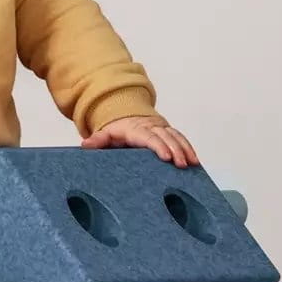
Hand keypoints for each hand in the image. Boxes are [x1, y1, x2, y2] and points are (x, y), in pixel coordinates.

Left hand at [81, 114, 197, 166]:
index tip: (166, 157)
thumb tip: (86, 145)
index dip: (158, 146)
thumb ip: (97, 141)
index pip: (148, 137)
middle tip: (182, 164)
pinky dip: (188, 147)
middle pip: (165, 137)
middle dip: (176, 150)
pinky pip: (180, 138)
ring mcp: (161, 128)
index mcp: (135, 129)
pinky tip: (195, 160)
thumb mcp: (105, 135)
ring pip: (176, 136)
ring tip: (192, 163)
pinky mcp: (168, 132)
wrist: (126, 117)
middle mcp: (151, 127)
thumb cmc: (116, 131)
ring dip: (185, 149)